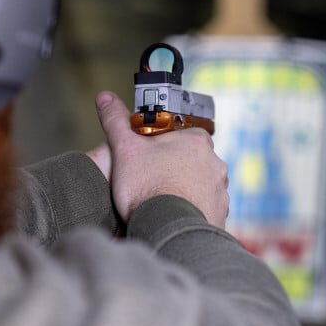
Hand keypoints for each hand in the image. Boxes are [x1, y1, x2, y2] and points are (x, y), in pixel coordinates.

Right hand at [94, 91, 229, 227]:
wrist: (166, 228)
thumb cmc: (147, 187)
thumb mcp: (125, 149)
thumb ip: (116, 121)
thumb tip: (105, 97)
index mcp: (196, 142)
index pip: (182, 136)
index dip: (162, 145)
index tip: (148, 156)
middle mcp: (215, 164)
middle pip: (191, 162)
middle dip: (173, 169)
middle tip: (151, 181)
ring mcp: (220, 191)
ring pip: (199, 186)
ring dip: (184, 192)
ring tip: (161, 203)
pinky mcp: (219, 215)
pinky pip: (204, 210)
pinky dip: (191, 213)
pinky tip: (173, 218)